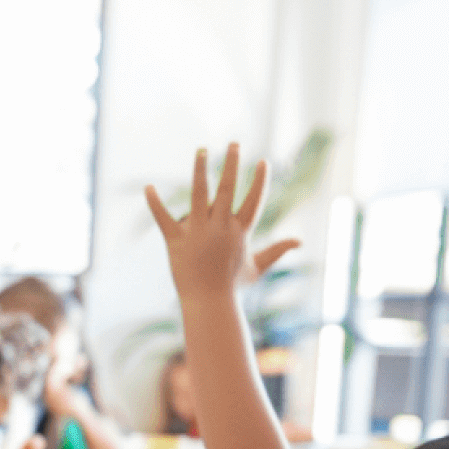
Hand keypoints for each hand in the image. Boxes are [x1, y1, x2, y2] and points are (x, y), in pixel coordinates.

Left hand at [145, 144, 300, 299]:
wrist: (209, 304)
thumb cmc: (232, 287)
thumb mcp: (257, 267)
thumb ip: (276, 250)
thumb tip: (300, 241)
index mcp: (240, 232)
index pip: (253, 200)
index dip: (259, 181)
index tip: (262, 162)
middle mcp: (220, 228)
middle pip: (228, 189)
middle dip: (232, 164)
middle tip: (234, 144)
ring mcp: (198, 233)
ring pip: (199, 195)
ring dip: (201, 170)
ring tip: (202, 151)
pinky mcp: (176, 241)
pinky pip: (163, 218)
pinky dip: (155, 203)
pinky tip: (148, 187)